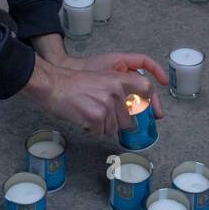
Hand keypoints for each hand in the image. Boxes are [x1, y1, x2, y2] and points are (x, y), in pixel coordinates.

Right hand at [21, 56, 157, 136]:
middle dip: (117, 123)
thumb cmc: (74, 82)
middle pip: (129, 119)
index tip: (155, 114)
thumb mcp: (102, 77)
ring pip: (114, 128)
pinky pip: (100, 132)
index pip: (147, 88)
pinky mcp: (96, 117)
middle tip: (103, 116)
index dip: (151, 103)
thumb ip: (119, 89)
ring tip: (89, 113)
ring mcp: (107, 105)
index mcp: (119, 79)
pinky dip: (92, 130)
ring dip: (103, 127)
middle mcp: (116, 91)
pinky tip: (82, 118)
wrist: (53, 84)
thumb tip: (134, 109)